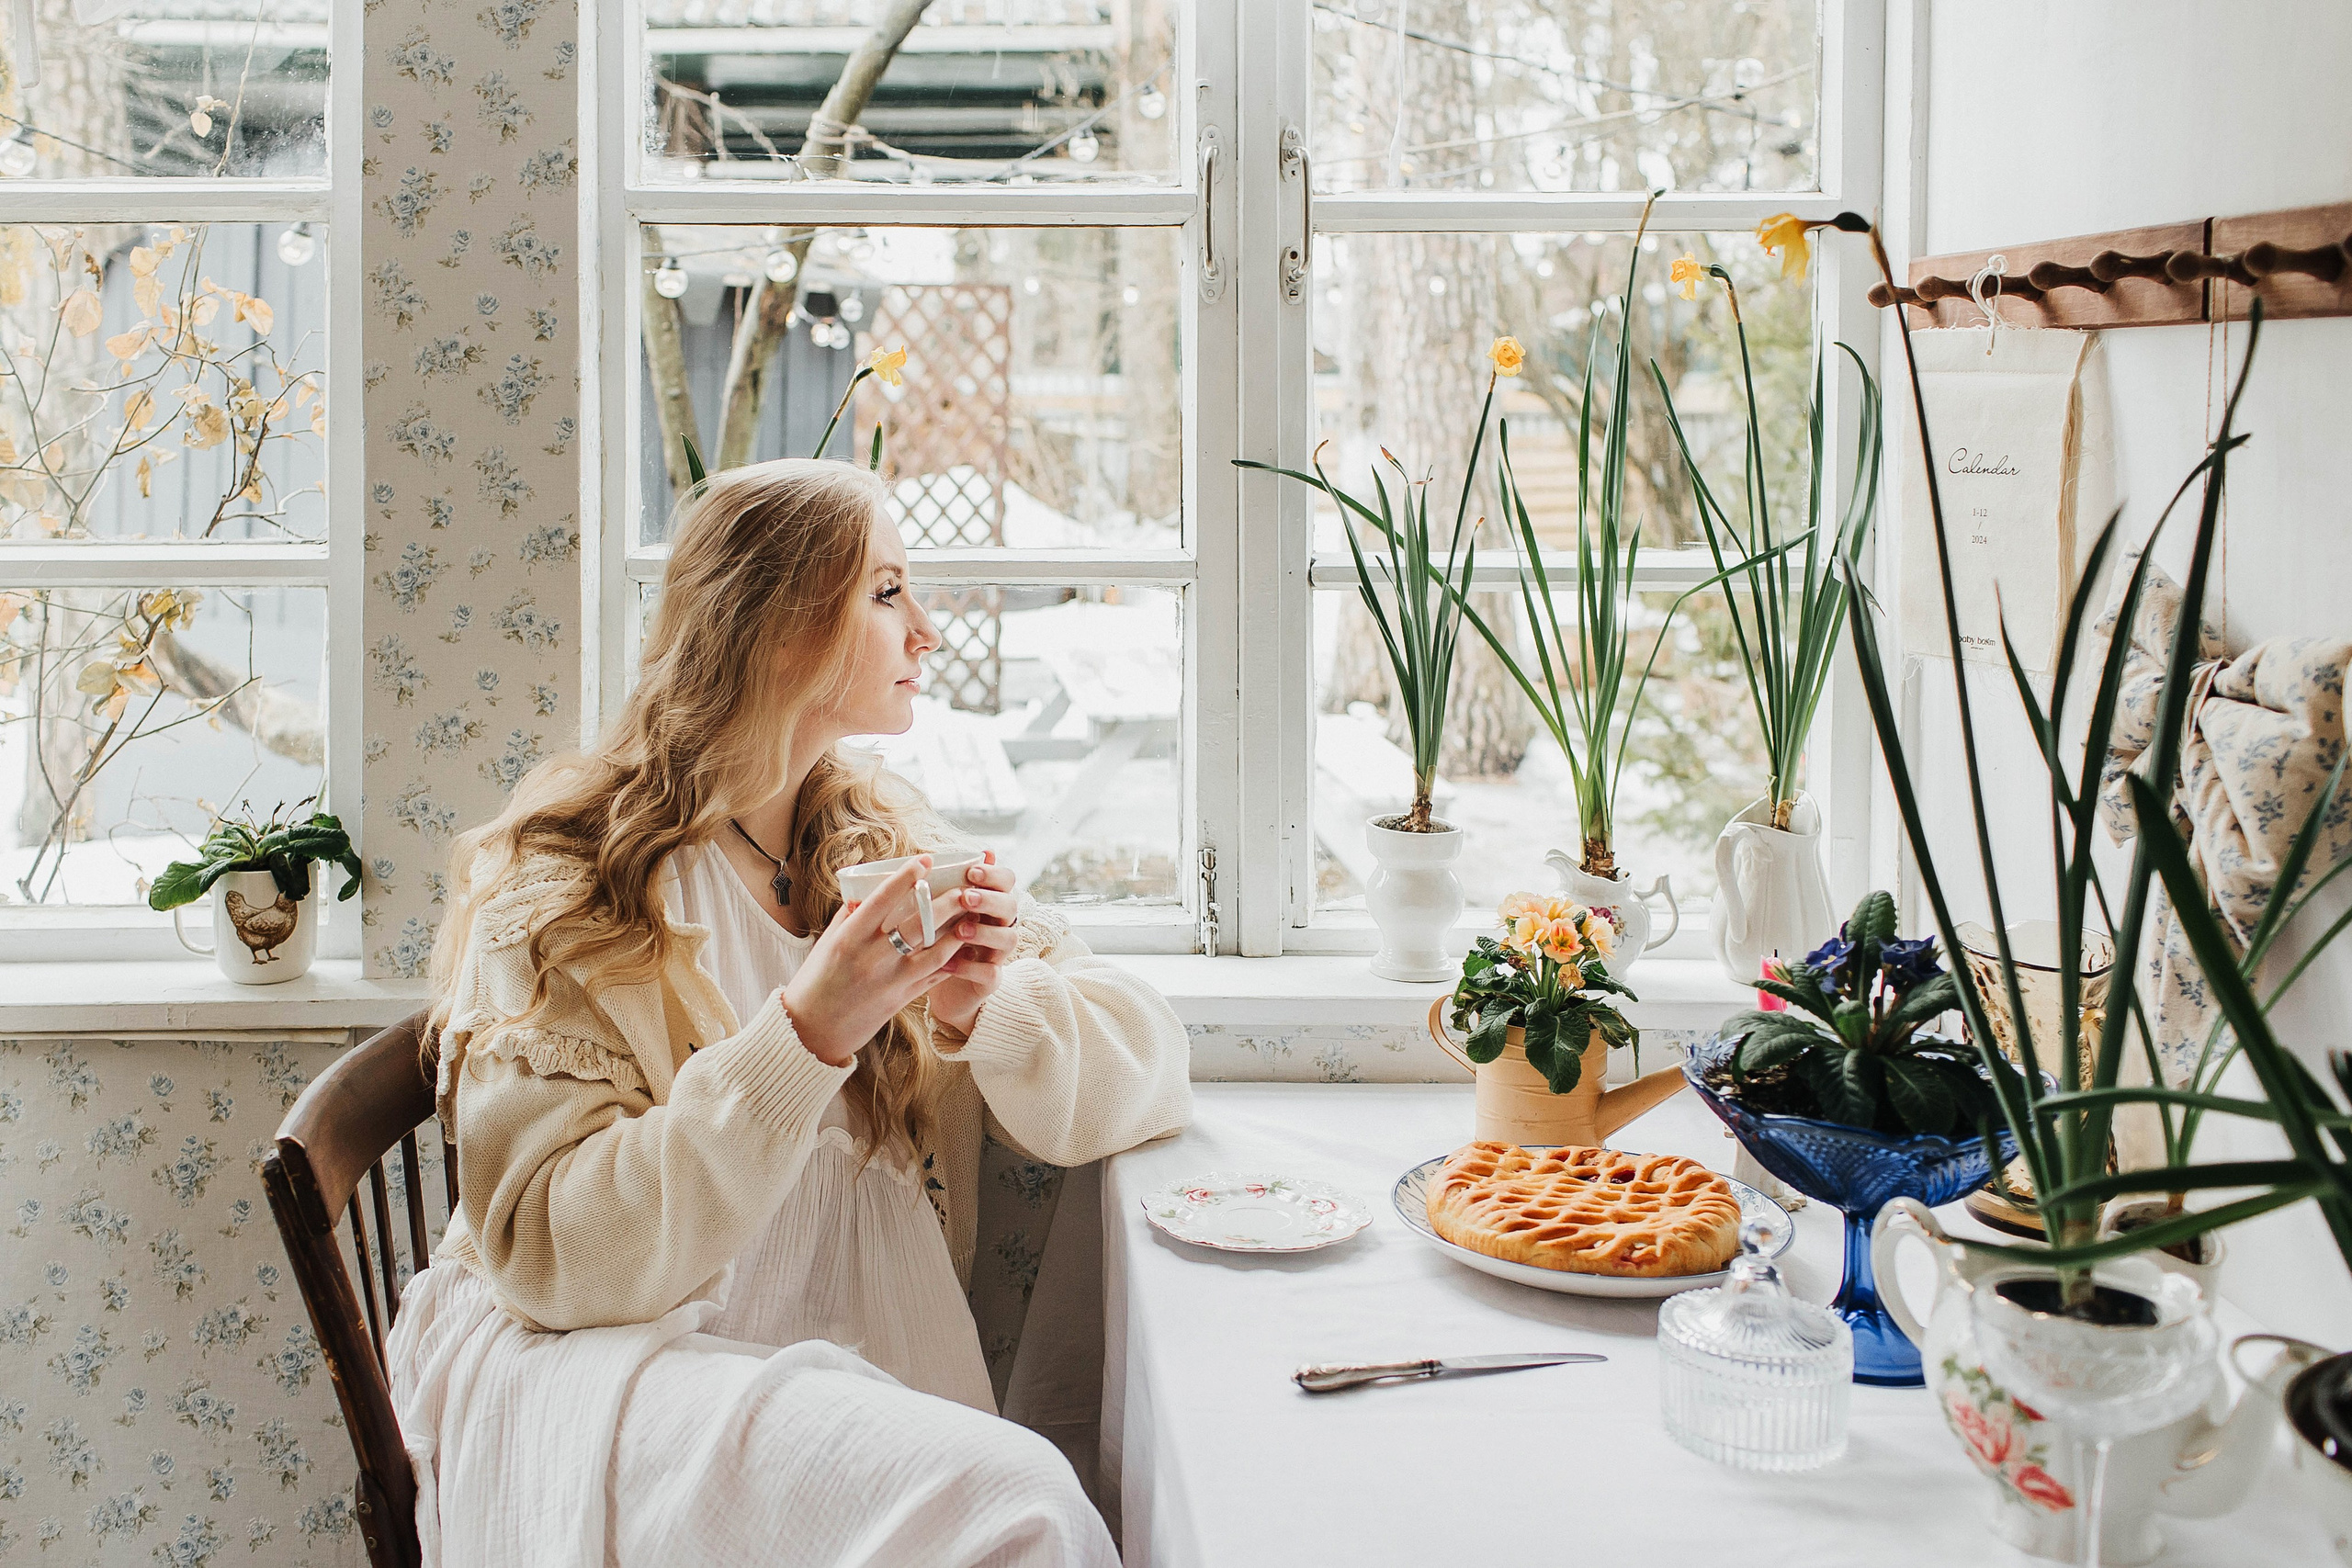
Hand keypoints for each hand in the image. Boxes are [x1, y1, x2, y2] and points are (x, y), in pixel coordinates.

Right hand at [782, 857, 963, 1065]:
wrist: (812, 1032)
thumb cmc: (815, 981)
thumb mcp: (827, 942)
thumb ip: (849, 915)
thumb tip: (867, 890)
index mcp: (849, 938)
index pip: (883, 899)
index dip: (907, 877)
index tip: (926, 859)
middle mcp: (872, 958)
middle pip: (919, 924)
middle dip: (946, 903)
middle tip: (965, 886)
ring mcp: (891, 981)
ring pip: (936, 951)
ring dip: (958, 931)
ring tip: (973, 913)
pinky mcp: (902, 1000)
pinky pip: (934, 976)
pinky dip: (952, 959)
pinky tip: (966, 944)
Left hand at [925, 852, 1020, 1037]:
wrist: (938, 989)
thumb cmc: (937, 941)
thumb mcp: (938, 911)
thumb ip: (944, 886)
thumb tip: (931, 857)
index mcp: (989, 904)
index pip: (1007, 880)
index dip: (994, 874)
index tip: (971, 871)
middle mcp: (1000, 926)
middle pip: (1011, 906)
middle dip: (990, 900)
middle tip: (965, 898)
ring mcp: (998, 954)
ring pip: (1009, 939)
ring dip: (985, 932)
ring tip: (959, 931)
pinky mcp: (991, 981)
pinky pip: (992, 973)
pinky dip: (972, 968)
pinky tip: (949, 964)